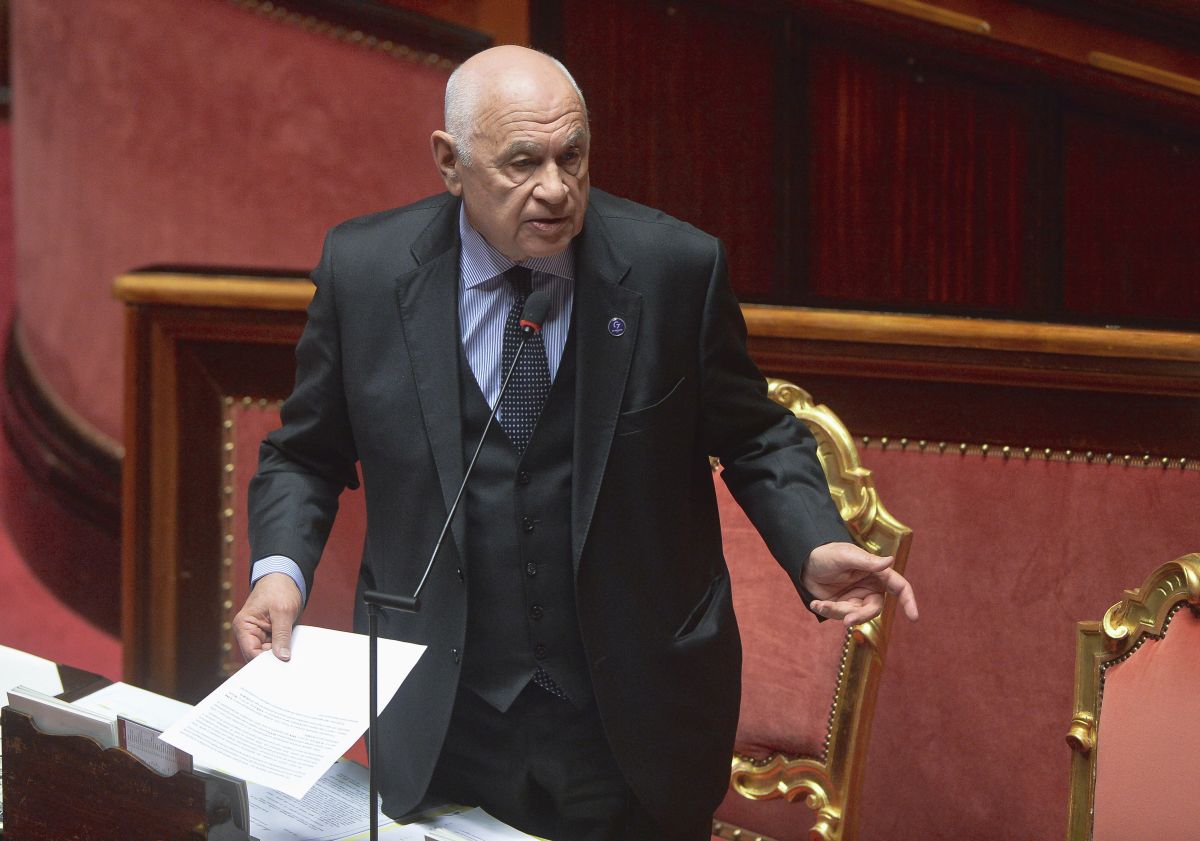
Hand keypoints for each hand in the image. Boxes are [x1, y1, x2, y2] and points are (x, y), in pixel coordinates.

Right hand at [233, 573, 302, 661]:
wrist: (285, 577)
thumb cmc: (279, 589)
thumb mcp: (283, 612)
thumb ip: (282, 635)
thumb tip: (282, 657)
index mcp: (243, 626)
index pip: (251, 652)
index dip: (265, 661)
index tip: (280, 666)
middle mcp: (248, 633)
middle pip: (258, 656)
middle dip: (273, 659)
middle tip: (290, 663)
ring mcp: (259, 634)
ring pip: (268, 654)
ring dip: (280, 654)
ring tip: (293, 655)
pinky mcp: (269, 634)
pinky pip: (275, 647)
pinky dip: (284, 648)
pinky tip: (293, 649)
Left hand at [802, 542, 918, 625]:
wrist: (804, 563)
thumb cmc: (828, 554)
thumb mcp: (846, 556)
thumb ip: (867, 561)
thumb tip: (890, 561)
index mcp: (878, 574)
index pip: (900, 587)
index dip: (909, 602)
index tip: (914, 617)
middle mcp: (870, 588)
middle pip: (875, 609)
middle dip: (860, 616)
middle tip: (847, 620)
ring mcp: (857, 599)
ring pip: (855, 615)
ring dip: (838, 611)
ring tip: (820, 603)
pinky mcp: (843, 606)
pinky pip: (839, 615)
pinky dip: (827, 611)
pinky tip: (816, 604)